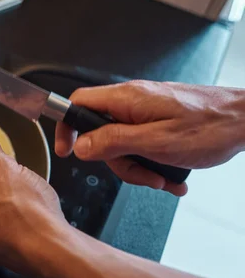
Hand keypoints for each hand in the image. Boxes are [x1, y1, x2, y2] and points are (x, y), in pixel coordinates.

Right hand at [55, 81, 244, 195]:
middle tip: (140, 173)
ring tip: (163, 177)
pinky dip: (151, 162)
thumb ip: (114, 141)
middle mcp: (132, 101)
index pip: (77, 104)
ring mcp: (145, 111)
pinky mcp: (157, 121)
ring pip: (121, 144)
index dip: (67, 127)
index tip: (67, 150)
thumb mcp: (157, 142)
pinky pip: (140, 144)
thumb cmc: (211, 126)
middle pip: (100, 134)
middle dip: (117, 161)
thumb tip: (83, 146)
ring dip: (138, 167)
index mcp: (127, 99)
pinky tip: (171, 174)